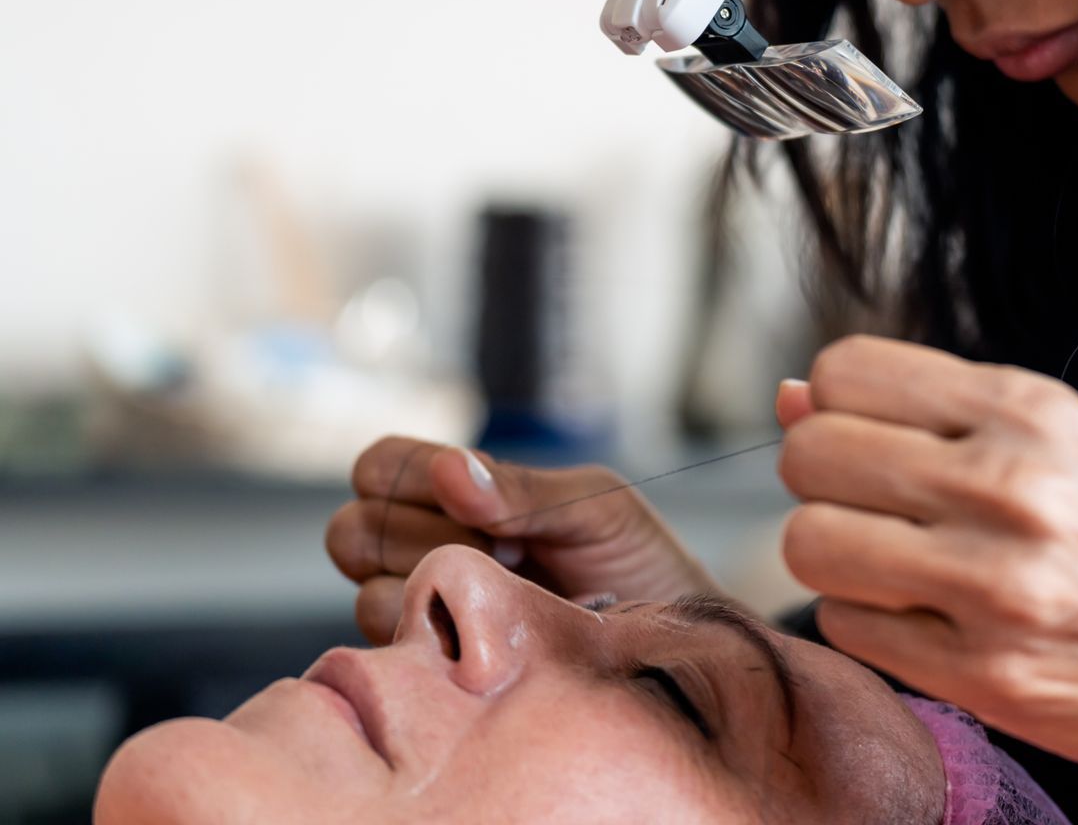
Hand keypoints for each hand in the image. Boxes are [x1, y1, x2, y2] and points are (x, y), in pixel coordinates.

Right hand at [326, 437, 719, 643]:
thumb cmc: (636, 561)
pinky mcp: (432, 665)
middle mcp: (423, 546)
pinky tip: (499, 631)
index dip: (405, 477)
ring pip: (366, 588)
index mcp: (458, 492)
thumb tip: (449, 471)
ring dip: (438, 586)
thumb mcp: (596, 507)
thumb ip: (524, 490)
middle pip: (353, 529)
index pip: (377, 466)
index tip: (469, 499)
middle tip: (503, 552)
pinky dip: (444, 630)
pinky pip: (396, 641)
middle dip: (421, 535)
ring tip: (511, 593)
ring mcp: (423, 608)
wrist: (669, 639)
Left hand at [776, 337, 1077, 824]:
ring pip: (809, 544)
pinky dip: (870, 627)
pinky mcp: (983, 673)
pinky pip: (846, 627)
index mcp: (1030, 409)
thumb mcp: (1055, 445)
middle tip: (878, 517)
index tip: (870, 445)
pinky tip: (927, 625)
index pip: (846, 371)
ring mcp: (995, 582)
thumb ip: (926, 415)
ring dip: (835, 564)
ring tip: (895, 574)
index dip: (837, 410)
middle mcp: (1010, 483)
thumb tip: (789, 394)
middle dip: (824, 488)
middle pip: (810, 455)